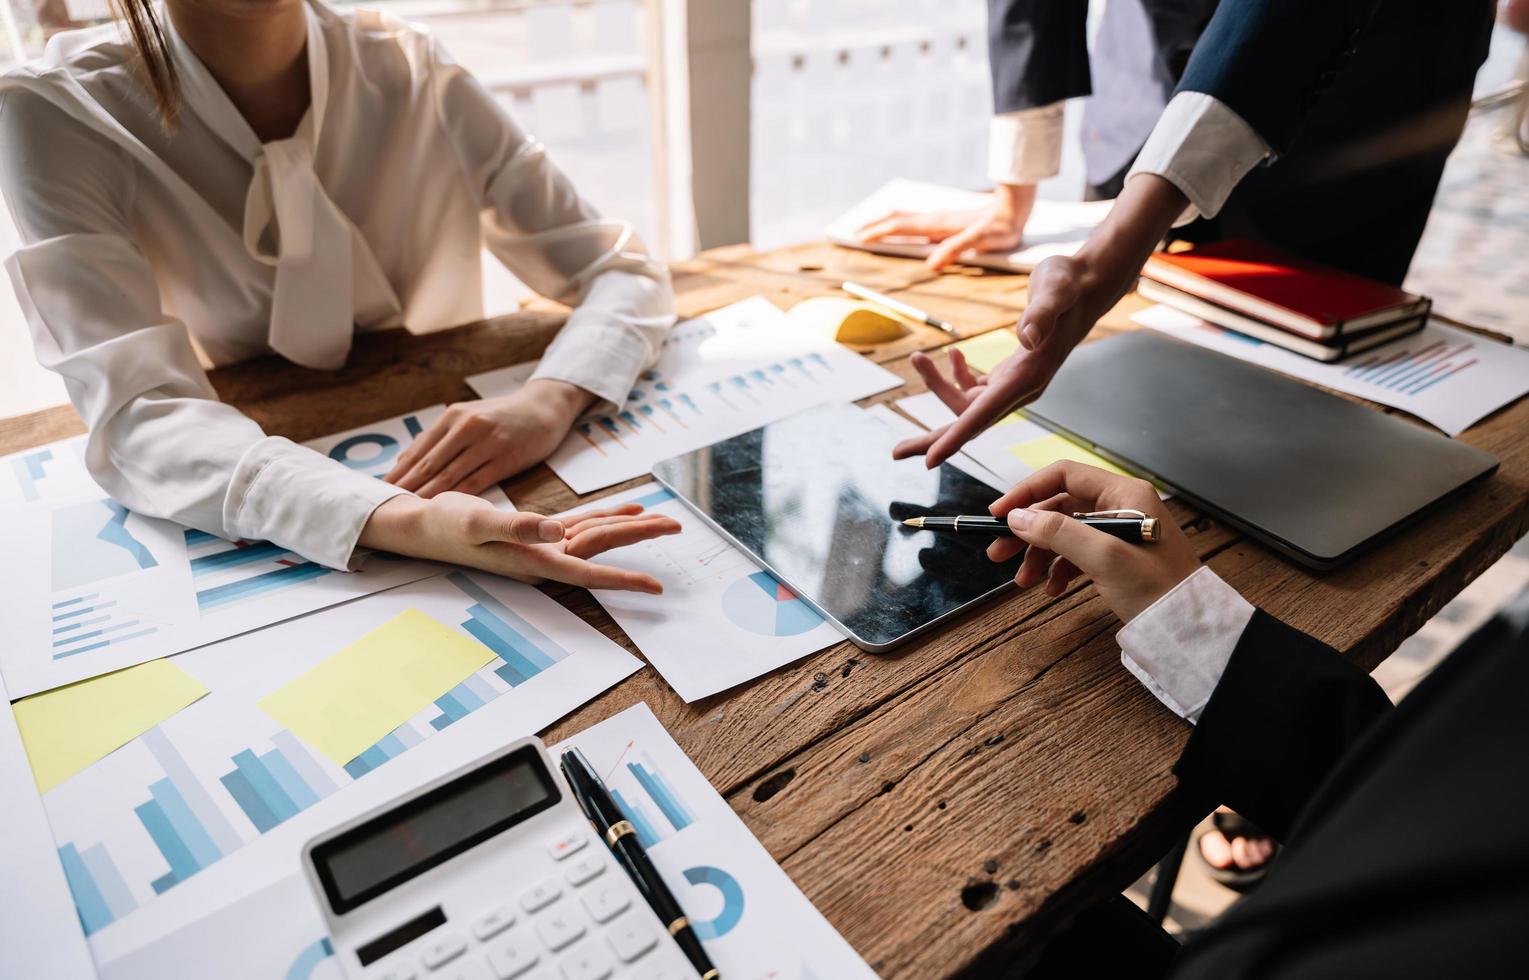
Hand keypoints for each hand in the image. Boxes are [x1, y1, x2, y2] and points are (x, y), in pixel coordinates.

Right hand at [359, 493, 681, 593]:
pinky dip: (604, 516)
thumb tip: (557, 531)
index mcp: (535, 560)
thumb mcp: (478, 522)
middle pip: (602, 547)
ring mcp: (542, 545)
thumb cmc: (445, 526)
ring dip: (628, 526)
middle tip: (678, 525)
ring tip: (662, 519)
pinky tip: (625, 509)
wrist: (421, 523)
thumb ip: (518, 526)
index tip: (656, 588)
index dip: (623, 579)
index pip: (589, 573)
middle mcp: (545, 556)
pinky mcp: (536, 531)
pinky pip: (580, 525)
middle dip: (640, 538)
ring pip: (595, 535)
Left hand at [385, 379, 593, 497]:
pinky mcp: (507, 457)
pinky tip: (445, 509)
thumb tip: (407, 460)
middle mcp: (467, 427)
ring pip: (450, 475)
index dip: (398, 473)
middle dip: (405, 488)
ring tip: (409, 512)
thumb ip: (440, 438)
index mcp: (453, 417)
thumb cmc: (503, 417)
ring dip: (427, 496)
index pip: (418, 450)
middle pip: (429, 464)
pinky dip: (457, 497)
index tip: (378, 492)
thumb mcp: (469, 417)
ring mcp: (487, 442)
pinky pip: (477, 482)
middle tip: (385, 508)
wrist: (544, 408)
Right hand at [855, 184, 1037, 270]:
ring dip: (884, 223)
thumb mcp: (980, 241)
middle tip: (853, 231)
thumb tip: (931, 263)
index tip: (858, 237)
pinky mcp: (946, 223)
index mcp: (937, 224)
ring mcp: (939, 220)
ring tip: (869, 228)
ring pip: (904, 218)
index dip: (878, 232)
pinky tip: (901, 229)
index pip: (900, 227)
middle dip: (874, 225)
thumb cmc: (1000, 227)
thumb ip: (956, 249)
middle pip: (896, 219)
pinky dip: (900, 224)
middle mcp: (934, 219)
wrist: (1014, 207)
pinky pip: (915, 222)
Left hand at [892, 173, 1192, 467]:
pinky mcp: (1013, 373)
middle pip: (970, 423)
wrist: (1086, 286)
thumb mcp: (1054, 290)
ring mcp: (1016, 383)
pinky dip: (958, 376)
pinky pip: (977, 389)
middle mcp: (1021, 388)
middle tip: (896, 452)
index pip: (984, 416)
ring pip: (968, 403)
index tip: (930, 461)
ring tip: (917, 358)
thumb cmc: (1070, 284)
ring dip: (938, 385)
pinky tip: (952, 356)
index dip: (956, 439)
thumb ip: (1041, 314)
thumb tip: (1025, 337)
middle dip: (934, 438)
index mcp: (1027, 377)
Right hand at [985, 462, 1198, 623]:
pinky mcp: (1118, 556)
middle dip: (1028, 530)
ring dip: (1039, 554)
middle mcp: (1121, 505)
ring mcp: (1119, 532)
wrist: (1190, 629)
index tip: (999, 514)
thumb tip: (1017, 517)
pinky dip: (1059, 569)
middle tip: (999, 552)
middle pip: (1060, 507)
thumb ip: (1058, 532)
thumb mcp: (1103, 557)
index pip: (1064, 476)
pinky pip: (1078, 553)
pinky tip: (1051, 589)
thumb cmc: (1158, 589)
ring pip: (1065, 533)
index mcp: (1123, 493)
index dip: (1027, 492)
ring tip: (1023, 581)